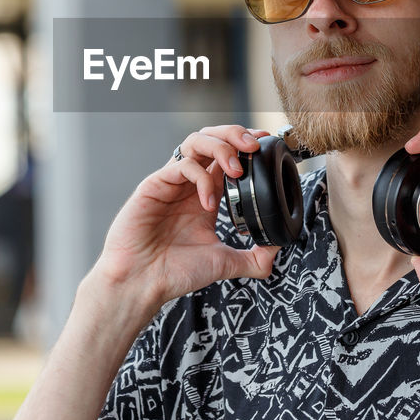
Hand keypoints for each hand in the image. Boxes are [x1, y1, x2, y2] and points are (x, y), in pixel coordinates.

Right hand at [90, 125, 279, 314]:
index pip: (226, 156)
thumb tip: (277, 250)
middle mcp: (188, 184)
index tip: (267, 146)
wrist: (141, 285)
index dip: (246, 146)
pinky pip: (181, 165)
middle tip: (254, 146)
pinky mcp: (153, 185)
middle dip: (235, 134)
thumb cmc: (174, 272)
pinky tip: (209, 202)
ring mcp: (170, 182)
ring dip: (220, 147)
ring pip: (195, 141)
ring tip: (236, 168)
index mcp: (204, 195)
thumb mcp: (224, 263)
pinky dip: (201, 178)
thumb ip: (253, 257)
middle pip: (211, 137)